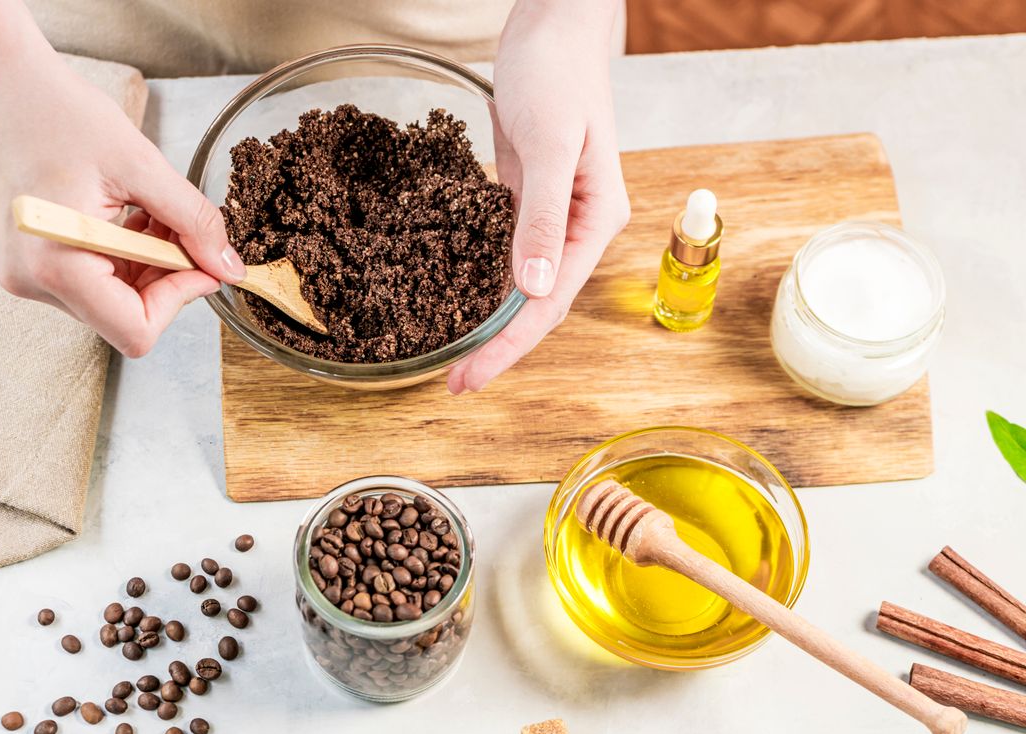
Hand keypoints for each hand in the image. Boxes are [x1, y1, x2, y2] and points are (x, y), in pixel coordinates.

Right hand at [0, 1, 242, 356]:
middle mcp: (31, 282)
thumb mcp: (141, 165)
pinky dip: (122, 255)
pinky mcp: (26, 260)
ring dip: (147, 263)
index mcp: (55, 266)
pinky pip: (90, 278)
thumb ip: (193, 221)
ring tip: (153, 210)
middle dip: (166, 275)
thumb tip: (229, 268)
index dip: (181, 298)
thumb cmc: (53, 109)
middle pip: (125, 317)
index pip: (136, 330)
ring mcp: (24, 274)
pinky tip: (128, 213)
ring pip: (111, 299)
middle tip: (183, 225)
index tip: (203, 260)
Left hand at [447, 0, 629, 392]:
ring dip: (491, 323)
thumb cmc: (558, 74)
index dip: (509, 346)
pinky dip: (483, 283)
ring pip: (522, 287)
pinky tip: (457, 301)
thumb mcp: (548, 144)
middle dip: (498, 347)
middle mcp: (578, 228)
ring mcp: (553, 217)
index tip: (470, 379)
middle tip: (453, 384)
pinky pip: (504, 254)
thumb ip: (540, 216)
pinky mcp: (526, 201)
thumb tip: (532, 288)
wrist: (552, 26)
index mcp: (595, 221)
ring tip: (455, 359)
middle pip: (539, 306)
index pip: (550, 303)